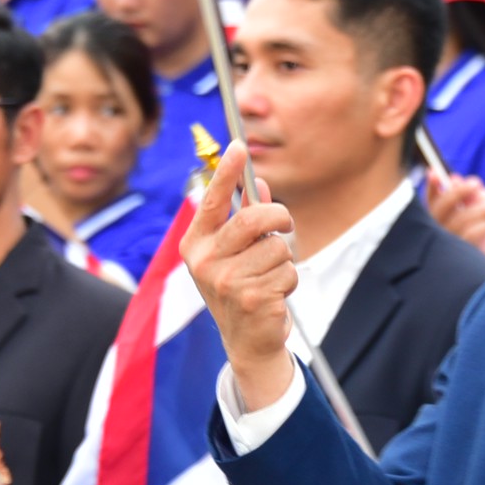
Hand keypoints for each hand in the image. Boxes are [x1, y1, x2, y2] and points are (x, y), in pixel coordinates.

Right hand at [180, 139, 298, 414]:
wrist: (247, 339)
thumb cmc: (241, 285)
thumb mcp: (236, 250)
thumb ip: (246, 216)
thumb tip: (260, 184)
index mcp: (195, 243)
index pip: (212, 200)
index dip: (226, 172)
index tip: (239, 145)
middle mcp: (204, 260)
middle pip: (254, 219)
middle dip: (280, 216)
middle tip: (284, 222)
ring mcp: (226, 281)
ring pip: (278, 246)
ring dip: (284, 258)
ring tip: (270, 275)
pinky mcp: (252, 297)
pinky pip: (287, 270)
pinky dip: (289, 279)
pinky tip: (273, 294)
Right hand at [425, 173, 484, 268]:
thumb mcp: (482, 201)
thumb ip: (469, 192)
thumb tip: (454, 179)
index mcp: (442, 214)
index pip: (431, 199)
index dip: (430, 186)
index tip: (435, 172)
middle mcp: (438, 230)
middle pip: (439, 209)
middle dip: (457, 193)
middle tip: (476, 183)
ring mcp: (447, 245)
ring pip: (456, 222)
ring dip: (478, 210)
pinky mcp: (462, 257)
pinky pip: (467, 238)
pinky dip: (482, 228)